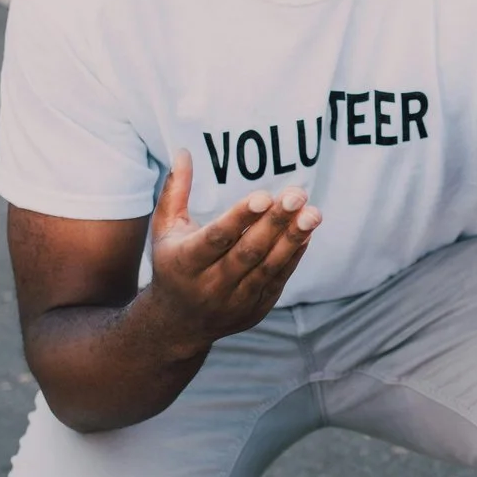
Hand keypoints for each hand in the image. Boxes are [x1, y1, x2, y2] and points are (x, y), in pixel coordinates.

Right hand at [144, 150, 319, 347]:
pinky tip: (306, 232)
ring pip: (267, 267)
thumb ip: (175, 191)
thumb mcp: (164, 229)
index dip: (240, 218)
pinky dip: (293, 256)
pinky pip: (278, 279)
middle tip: (297, 195)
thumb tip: (184, 152)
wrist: (178, 324)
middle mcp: (210, 285)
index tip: (264, 196)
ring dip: (292, 239)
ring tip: (312, 213)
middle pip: (248, 252)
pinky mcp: (254, 309)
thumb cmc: (172, 264)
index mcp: (185, 262)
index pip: (216, 238)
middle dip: (275, 223)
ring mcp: (234, 300)